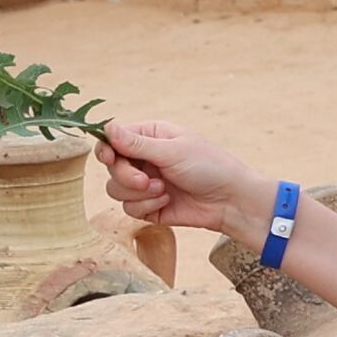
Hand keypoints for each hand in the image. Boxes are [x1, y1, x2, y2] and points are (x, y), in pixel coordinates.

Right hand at [97, 118, 274, 249]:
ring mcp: (145, 183)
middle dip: (126, 176)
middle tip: (146, 180)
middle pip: (111, 167)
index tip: (109, 158)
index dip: (106, 150)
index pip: (112, 140)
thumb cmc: (209, 167)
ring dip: (139, 193)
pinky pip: (130, 208)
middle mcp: (144, 159)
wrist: (230, 201)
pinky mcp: (148, 206)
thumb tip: (107, 128)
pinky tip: (168, 201)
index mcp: (149, 137)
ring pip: (115, 190)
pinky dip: (147, 207)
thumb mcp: (172, 151)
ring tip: (164, 190)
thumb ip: (136, 143)